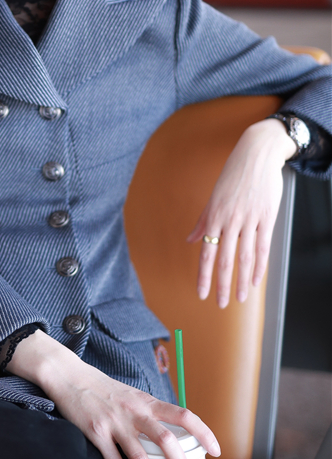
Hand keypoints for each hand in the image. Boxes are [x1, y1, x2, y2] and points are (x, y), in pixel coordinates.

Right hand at [8, 330, 220, 458]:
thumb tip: (170, 433)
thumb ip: (150, 412)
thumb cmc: (104, 389)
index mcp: (147, 402)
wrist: (71, 377)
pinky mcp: (96, 432)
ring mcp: (115, 423)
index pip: (184, 415)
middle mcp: (134, 411)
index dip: (203, 432)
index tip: (216, 450)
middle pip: (166, 439)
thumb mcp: (132, 395)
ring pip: (140, 457)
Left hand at [187, 119, 295, 307]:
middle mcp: (230, 220)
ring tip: (240, 298)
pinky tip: (255, 280)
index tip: (201, 293)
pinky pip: (262, 246)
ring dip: (241, 281)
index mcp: (213, 216)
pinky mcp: (267, 217)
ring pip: (244, 257)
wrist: (256, 154)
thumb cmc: (233, 175)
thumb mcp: (213, 197)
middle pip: (224, 259)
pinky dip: (259, 266)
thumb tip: (191, 240)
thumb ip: (203, 221)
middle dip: (221, 284)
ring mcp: (249, 219)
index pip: (206, 253)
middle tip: (220, 304)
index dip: (203, 275)